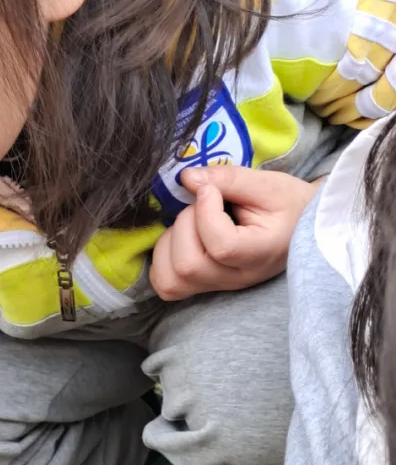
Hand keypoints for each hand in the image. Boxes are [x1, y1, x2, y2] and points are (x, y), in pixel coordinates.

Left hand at [150, 164, 316, 301]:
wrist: (300, 226)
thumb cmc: (287, 203)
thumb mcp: (266, 183)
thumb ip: (227, 178)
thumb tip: (186, 178)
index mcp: (261, 253)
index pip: (221, 246)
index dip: (205, 212)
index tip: (211, 190)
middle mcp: (237, 277)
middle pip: (188, 266)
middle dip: (184, 224)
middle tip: (200, 205)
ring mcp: (218, 286)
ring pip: (171, 280)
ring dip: (169, 243)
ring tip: (190, 223)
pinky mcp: (203, 285)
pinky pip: (167, 284)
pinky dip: (163, 259)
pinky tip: (180, 237)